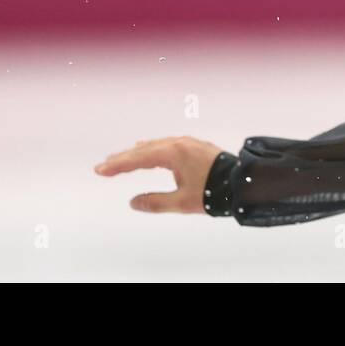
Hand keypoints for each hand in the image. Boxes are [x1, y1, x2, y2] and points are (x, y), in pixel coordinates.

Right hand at [94, 136, 225, 212]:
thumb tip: (133, 202)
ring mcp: (187, 143)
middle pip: (143, 150)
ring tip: (120, 159)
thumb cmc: (214, 193)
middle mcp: (177, 143)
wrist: (243, 182)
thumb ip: (155, 202)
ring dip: (136, 153)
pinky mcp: (194, 147)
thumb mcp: (182, 202)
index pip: (138, 159)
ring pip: (155, 146)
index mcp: (173, 153)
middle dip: (123, 158)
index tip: (100, 169)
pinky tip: (147, 150)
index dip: (117, 165)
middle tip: (103, 166)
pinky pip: (165, 145)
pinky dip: (151, 149)